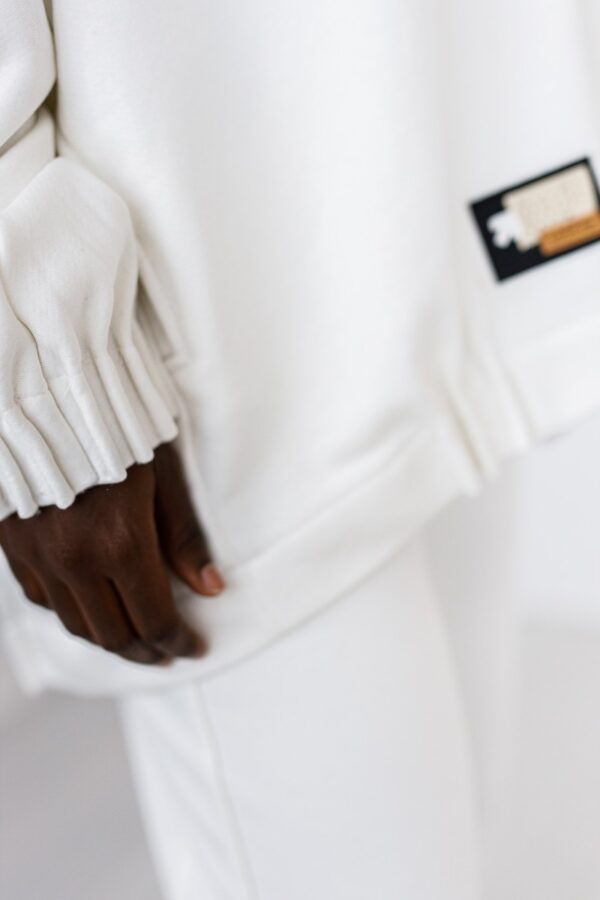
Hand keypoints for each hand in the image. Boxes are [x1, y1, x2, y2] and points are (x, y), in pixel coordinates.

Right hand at [0, 442, 224, 665]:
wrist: (46, 394)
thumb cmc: (116, 424)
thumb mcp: (163, 473)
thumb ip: (184, 536)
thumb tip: (211, 589)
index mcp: (120, 542)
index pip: (154, 620)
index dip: (177, 643)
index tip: (193, 648)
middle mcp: (74, 559)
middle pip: (114, 634)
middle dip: (147, 651)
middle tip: (168, 652)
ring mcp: (37, 555)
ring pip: (76, 625)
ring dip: (110, 640)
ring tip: (135, 640)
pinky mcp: (12, 545)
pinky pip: (42, 599)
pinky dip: (71, 614)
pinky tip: (90, 610)